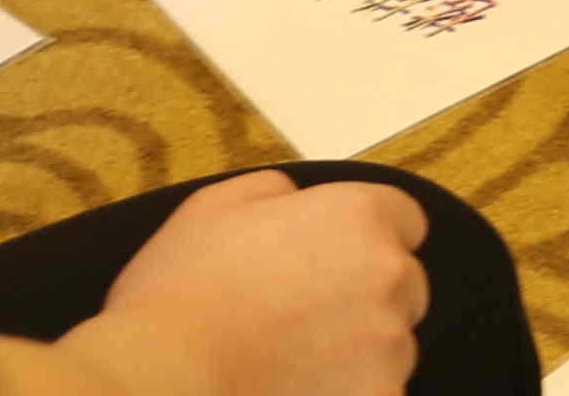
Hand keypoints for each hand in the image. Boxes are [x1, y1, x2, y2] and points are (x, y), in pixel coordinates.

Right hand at [68, 170, 429, 395]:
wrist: (163, 377)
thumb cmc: (180, 293)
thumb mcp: (215, 206)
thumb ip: (276, 193)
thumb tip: (297, 202)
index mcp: (356, 216)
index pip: (404, 221)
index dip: (367, 240)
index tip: (332, 263)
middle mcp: (387, 275)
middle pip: (403, 286)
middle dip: (366, 300)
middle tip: (302, 321)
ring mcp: (388, 346)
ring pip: (391, 349)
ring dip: (358, 356)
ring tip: (290, 364)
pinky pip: (378, 393)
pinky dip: (346, 393)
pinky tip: (296, 390)